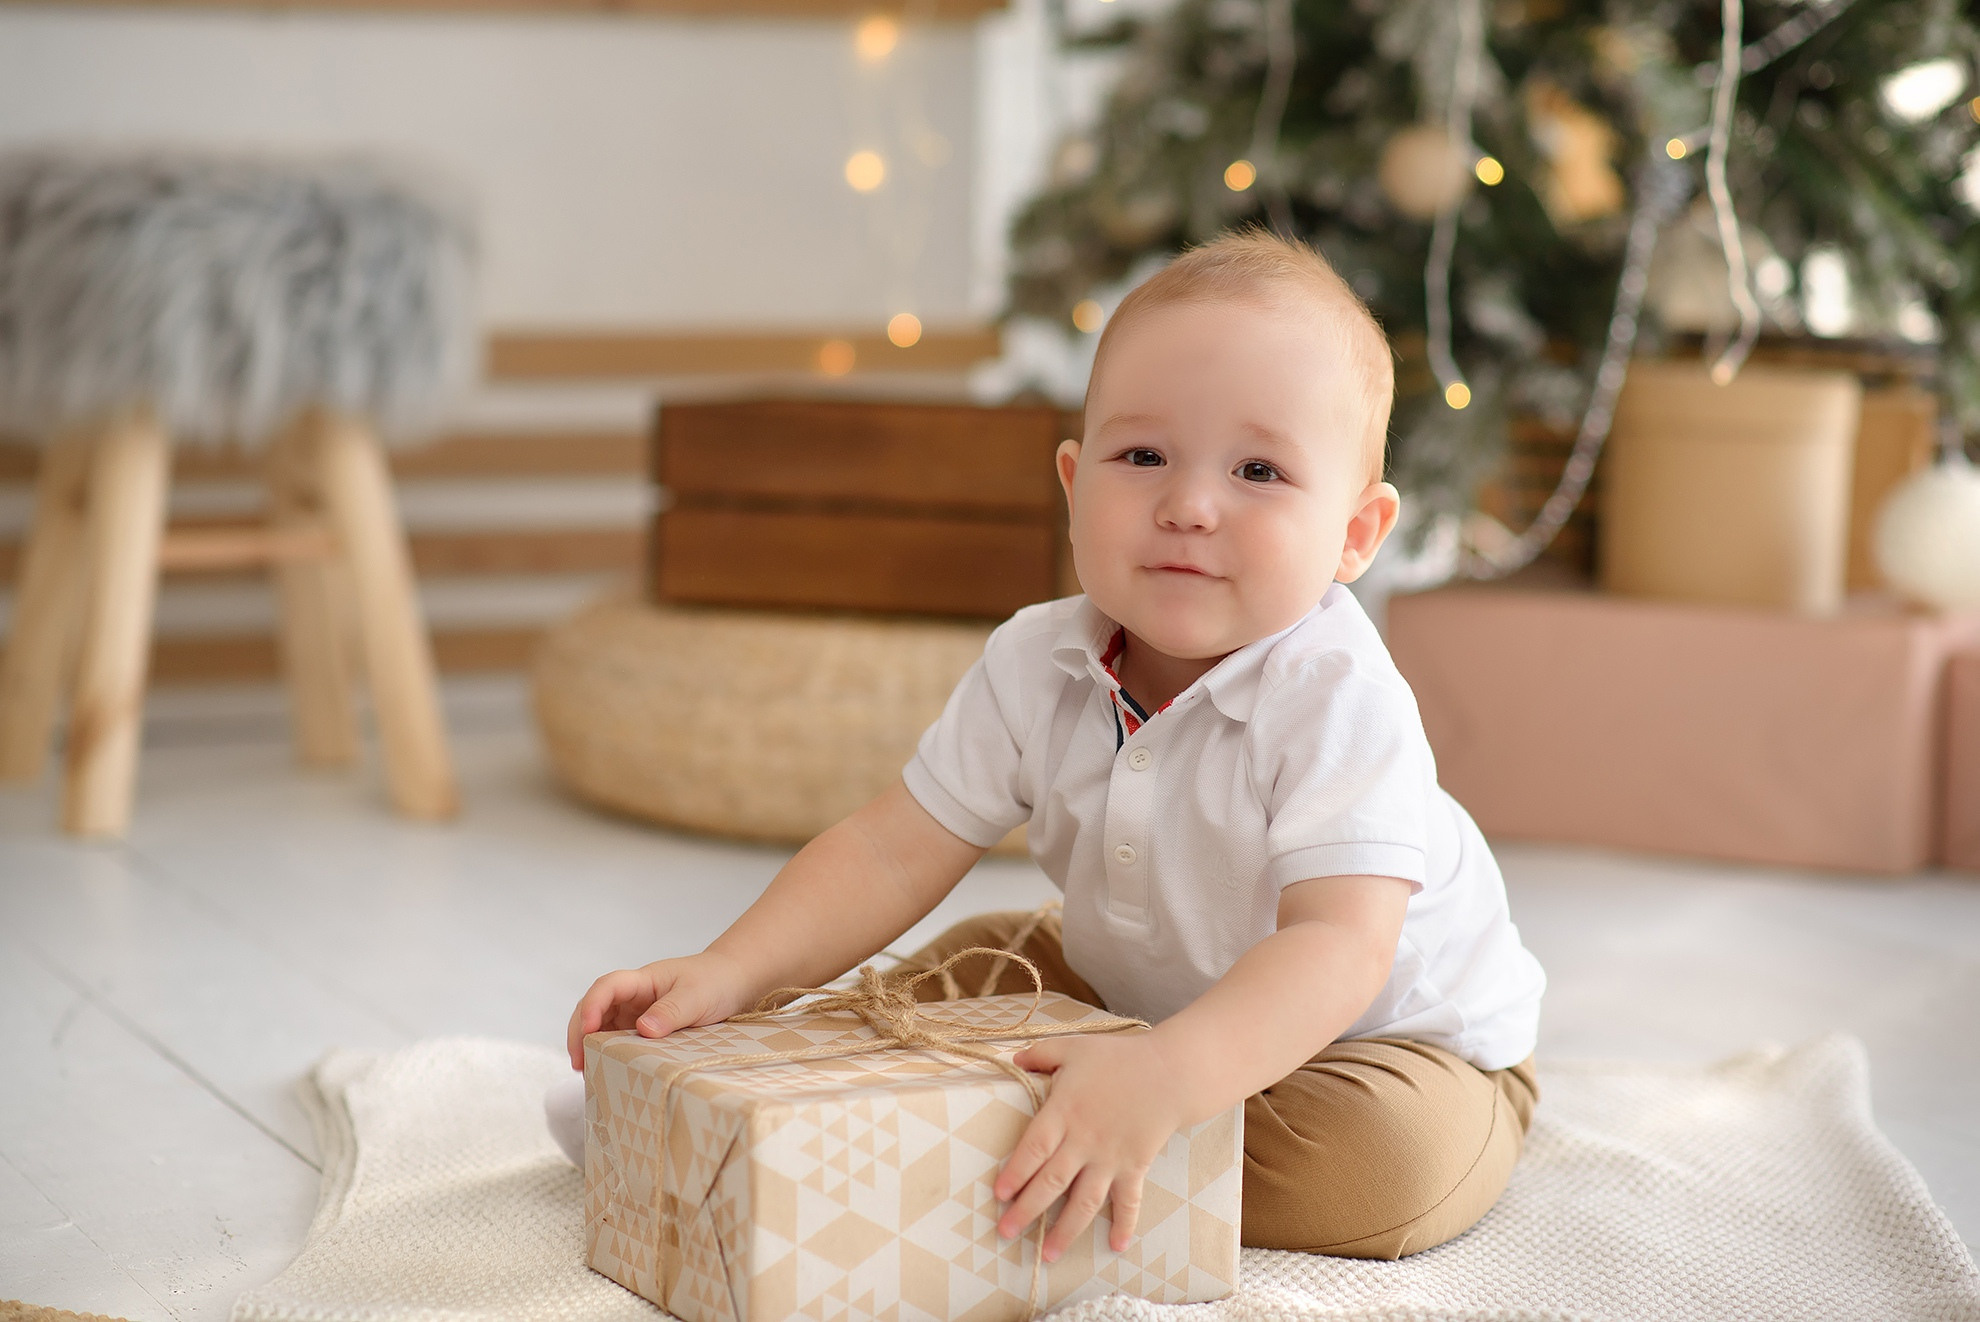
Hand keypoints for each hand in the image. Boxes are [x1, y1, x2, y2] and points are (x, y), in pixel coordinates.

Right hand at [565, 951, 750, 1069]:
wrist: (734, 981)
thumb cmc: (715, 981)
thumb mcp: (696, 996)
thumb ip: (670, 1011)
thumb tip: (643, 1029)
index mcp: (644, 980)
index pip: (608, 987)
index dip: (593, 1006)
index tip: (588, 1030)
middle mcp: (634, 996)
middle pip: (595, 1008)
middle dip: (580, 1032)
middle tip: (578, 1063)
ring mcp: (638, 1013)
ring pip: (603, 1026)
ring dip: (591, 1046)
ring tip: (588, 1072)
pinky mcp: (645, 1030)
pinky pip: (620, 1040)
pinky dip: (610, 1053)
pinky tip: (607, 1071)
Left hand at [994, 1032, 1188, 1259]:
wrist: (1170, 1071)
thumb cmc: (1118, 1058)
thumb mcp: (1073, 1047)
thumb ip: (1040, 1054)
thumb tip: (1013, 1060)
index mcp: (1065, 1111)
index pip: (1034, 1147)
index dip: (1016, 1171)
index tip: (999, 1194)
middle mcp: (1085, 1140)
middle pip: (1052, 1181)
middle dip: (1028, 1210)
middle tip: (1005, 1232)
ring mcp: (1111, 1158)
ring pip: (1085, 1200)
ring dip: (1066, 1230)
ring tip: (1048, 1255)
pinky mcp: (1135, 1166)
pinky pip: (1129, 1200)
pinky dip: (1124, 1223)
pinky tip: (1116, 1246)